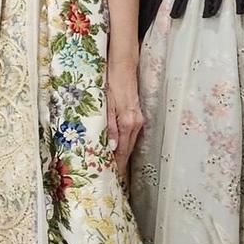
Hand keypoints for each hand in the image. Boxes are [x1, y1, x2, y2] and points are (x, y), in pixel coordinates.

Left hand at [104, 55, 143, 171]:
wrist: (123, 67)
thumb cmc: (111, 82)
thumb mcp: (106, 104)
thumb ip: (109, 125)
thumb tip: (113, 146)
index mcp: (127, 122)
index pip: (123, 150)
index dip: (118, 163)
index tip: (113, 176)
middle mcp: (135, 123)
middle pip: (129, 149)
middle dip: (121, 162)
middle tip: (113, 176)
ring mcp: (138, 119)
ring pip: (131, 142)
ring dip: (123, 154)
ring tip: (115, 166)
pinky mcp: (137, 114)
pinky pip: (132, 134)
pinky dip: (126, 143)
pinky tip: (120, 147)